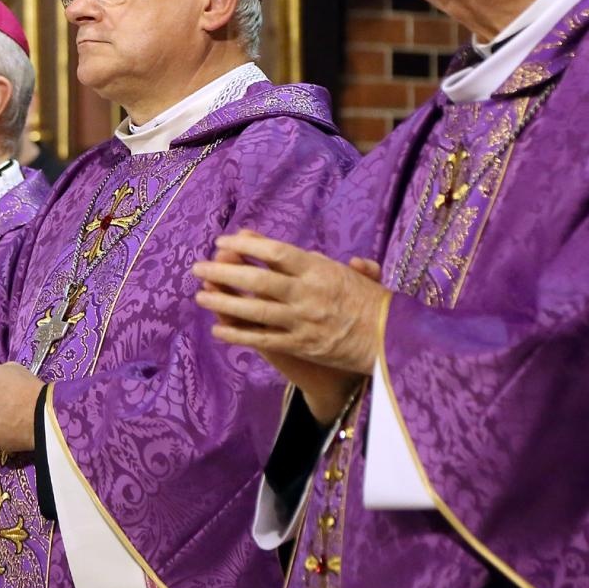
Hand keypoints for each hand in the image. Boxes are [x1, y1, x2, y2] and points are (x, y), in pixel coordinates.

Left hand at [192, 231, 390, 423]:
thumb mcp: (345, 271)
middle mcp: (308, 294)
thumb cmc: (369, 301)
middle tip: (198, 267)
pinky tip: (218, 329)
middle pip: (257, 280)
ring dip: (223, 302)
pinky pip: (263, 339)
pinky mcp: (301, 346)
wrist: (391, 339)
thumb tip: (274, 241)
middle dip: (224, 272)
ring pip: (254, 310)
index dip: (246, 246)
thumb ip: (308, 256)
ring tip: (200, 295)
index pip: (275, 252)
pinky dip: (238, 334)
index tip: (223, 242)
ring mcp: (302, 322)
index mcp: (320, 270)